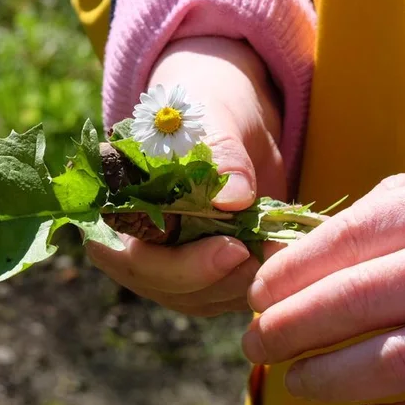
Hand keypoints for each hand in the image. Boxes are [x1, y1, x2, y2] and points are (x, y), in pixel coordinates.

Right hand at [88, 35, 285, 315]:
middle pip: (168, 288)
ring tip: (283, 247)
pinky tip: (286, 253)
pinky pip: (229, 293)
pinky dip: (259, 280)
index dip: (178, 267)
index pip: (131, 258)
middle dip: (220, 278)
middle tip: (266, 253)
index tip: (232, 250)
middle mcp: (138, 241)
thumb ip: (222, 151)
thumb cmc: (209, 106)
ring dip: (244, 282)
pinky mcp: (210, 270)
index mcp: (118, 204)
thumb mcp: (216, 115)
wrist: (234, 116)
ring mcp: (174, 261)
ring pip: (202, 298)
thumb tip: (233, 199)